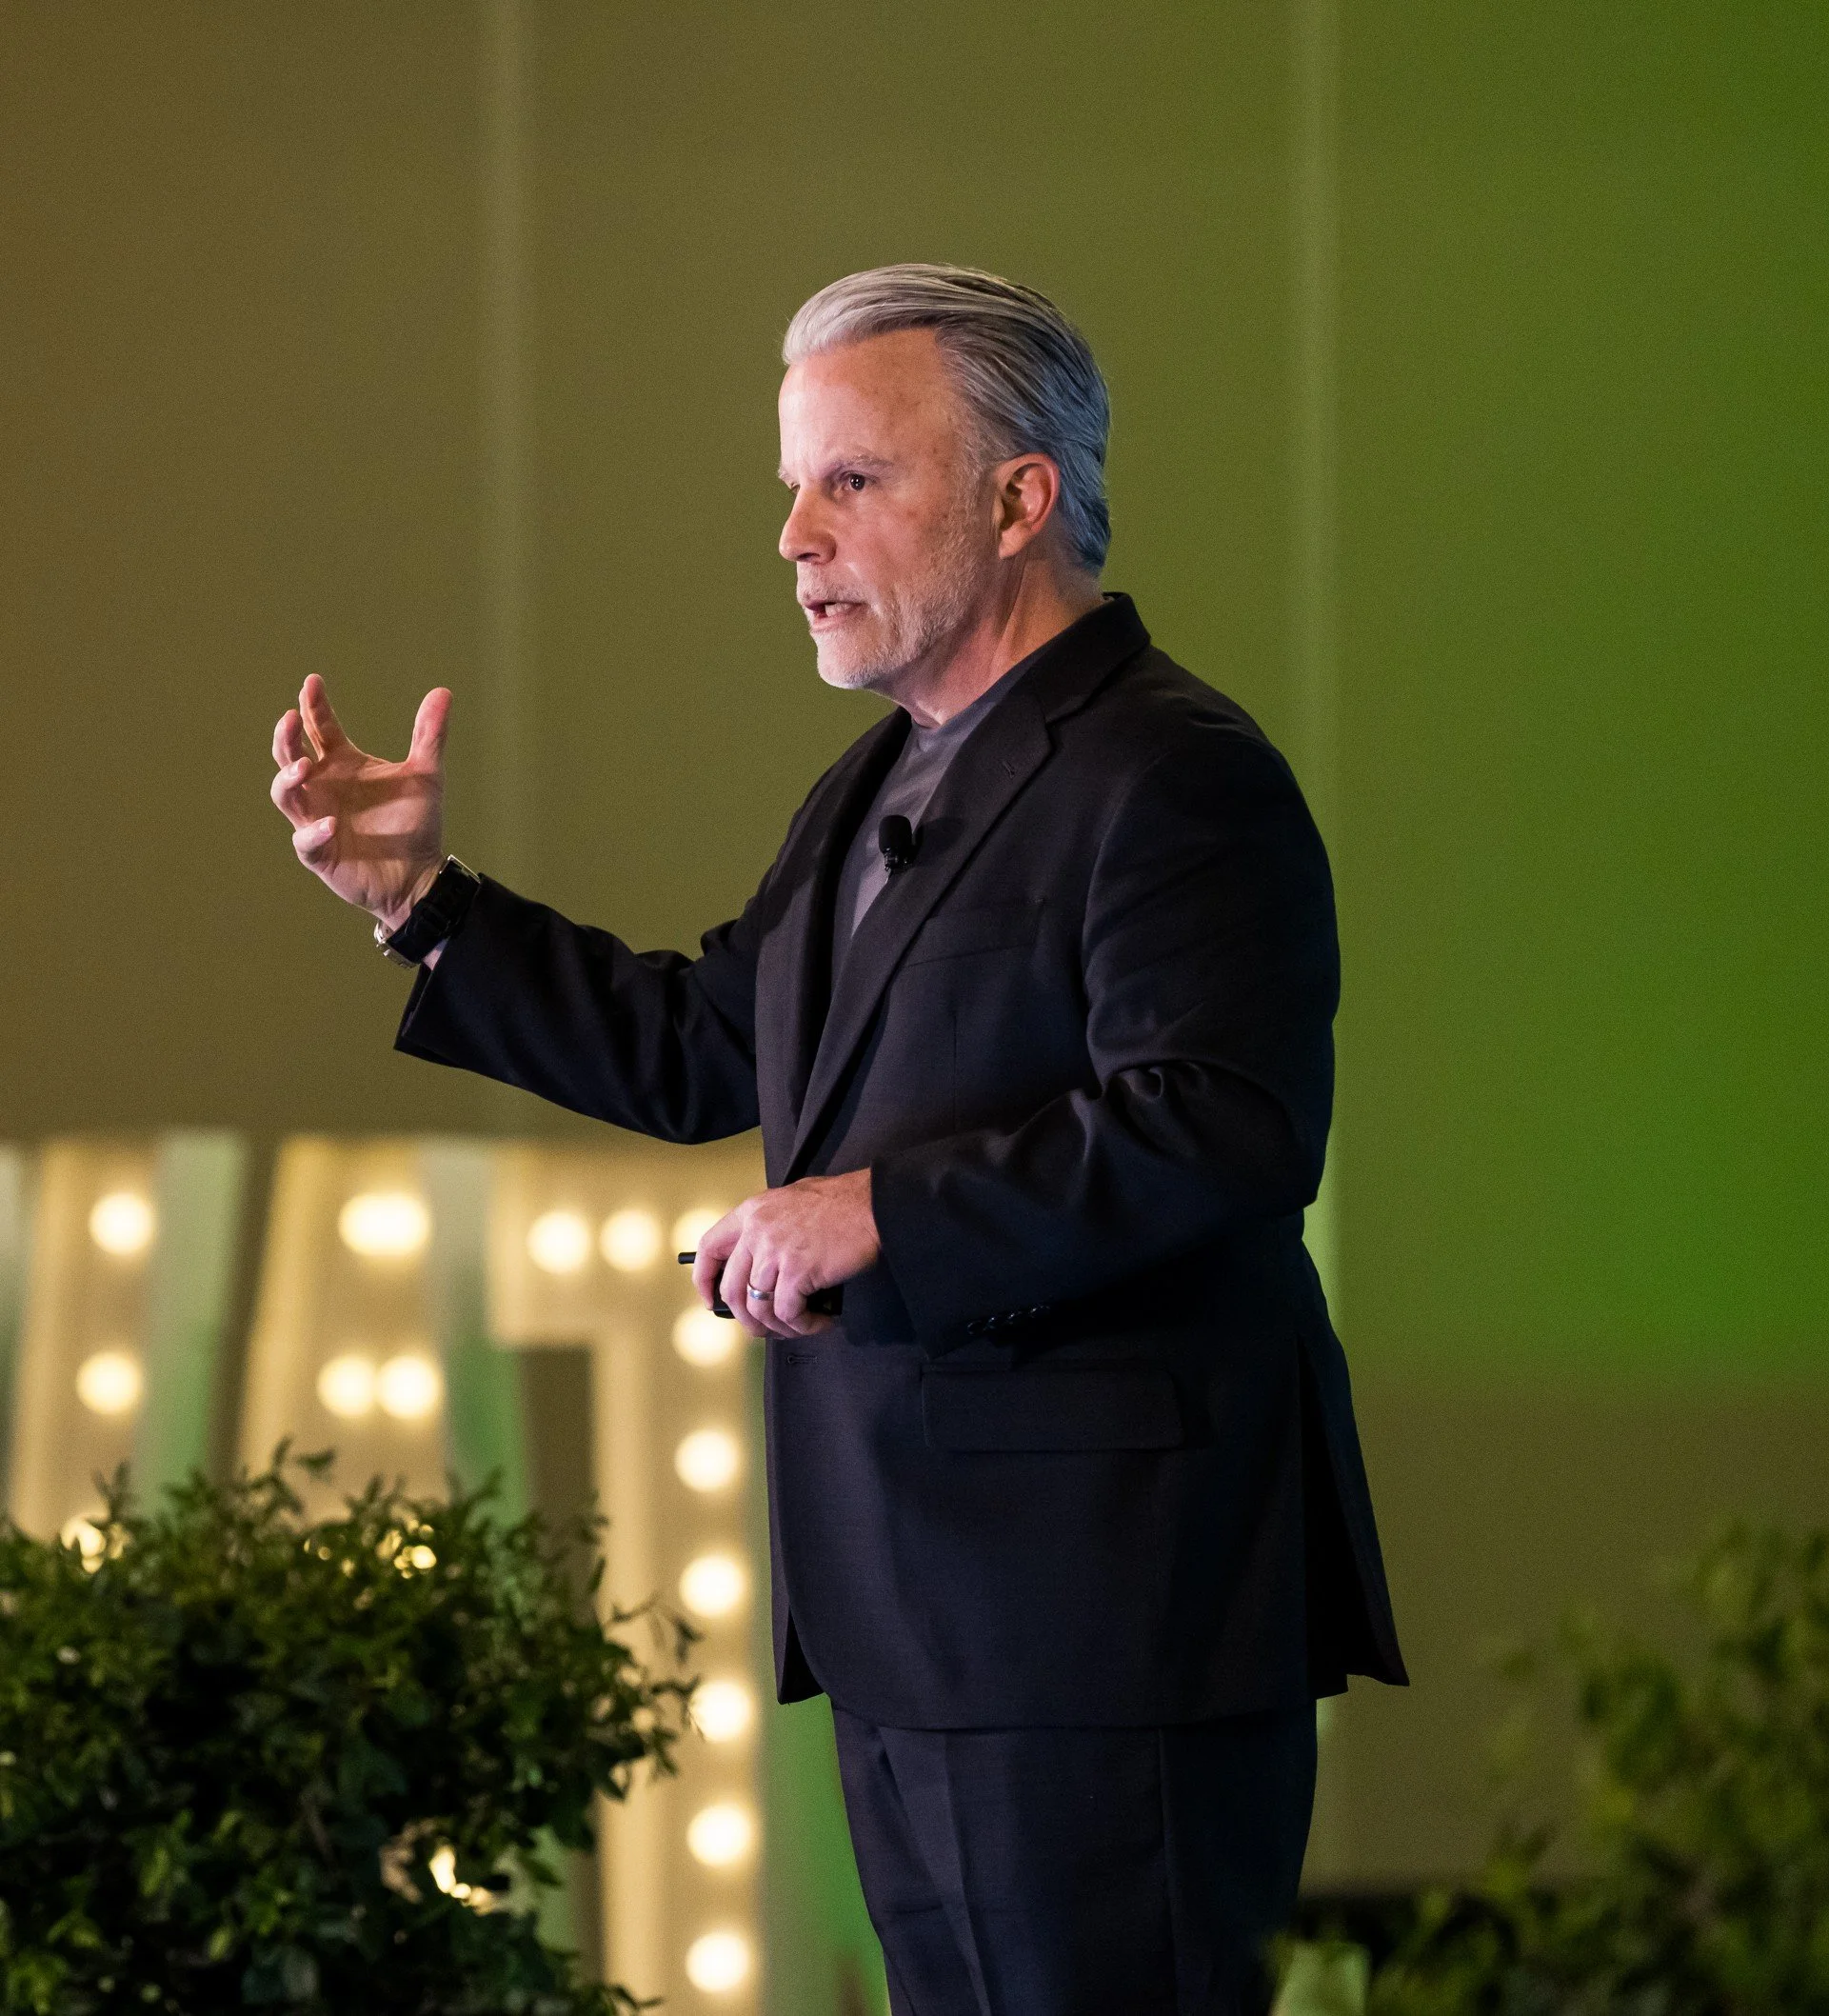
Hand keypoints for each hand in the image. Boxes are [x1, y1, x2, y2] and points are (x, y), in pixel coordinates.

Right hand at [270, 675, 449, 930]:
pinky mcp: (319, 853)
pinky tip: (331, 824)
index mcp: (342, 764)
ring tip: (304, 766)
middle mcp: (323, 787)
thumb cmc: (415, 824)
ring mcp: (315, 819)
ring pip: (286, 794)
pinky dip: (314, 832)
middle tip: (290, 718)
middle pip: (290, 755)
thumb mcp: (426, 775)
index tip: (312, 682)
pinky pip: (306, 841)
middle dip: (286, 737)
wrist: (419, 874)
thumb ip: (430, 735)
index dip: (313, 706)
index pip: (320, 729)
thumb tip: (443, 691)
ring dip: (289, 778)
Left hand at [694, 1170, 878, 1337]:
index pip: (709, 1248)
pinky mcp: (797, 1272)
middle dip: (745, 1318)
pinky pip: (788, 1313)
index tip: (710, 1299)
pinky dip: (803, 1325)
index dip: (704, 1279)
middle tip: (763, 1328)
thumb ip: (770, 1226)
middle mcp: (757, 1232)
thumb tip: (762, 1261)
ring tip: (798, 1327)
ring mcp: (775, 1252)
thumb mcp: (792, 1201)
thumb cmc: (842, 1203)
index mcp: (752, 1212)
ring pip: (758, 1307)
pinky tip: (819, 1323)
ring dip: (777, 1326)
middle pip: (731, 1288)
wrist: (873, 1205)